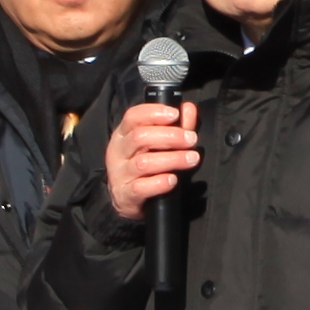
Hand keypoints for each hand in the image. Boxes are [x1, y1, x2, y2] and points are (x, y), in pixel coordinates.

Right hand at [101, 100, 201, 221]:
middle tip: (191, 140)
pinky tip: (172, 180)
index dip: (154, 113)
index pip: (133, 116)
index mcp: (123, 135)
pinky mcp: (125, 194)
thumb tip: (188, 109)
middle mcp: (118, 152)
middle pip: (140, 137)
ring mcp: (119, 174)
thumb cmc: (144, 168)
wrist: (127, 199)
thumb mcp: (157, 144)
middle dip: (170, 136)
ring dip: (172, 159)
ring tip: (191, 159)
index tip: (175, 115)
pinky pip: (141, 187)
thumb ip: (176, 126)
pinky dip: (159, 183)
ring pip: (143, 162)